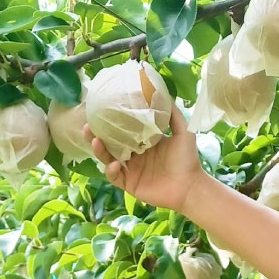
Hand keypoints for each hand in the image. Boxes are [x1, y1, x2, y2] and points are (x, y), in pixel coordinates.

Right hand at [84, 105, 206, 212]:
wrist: (190, 186)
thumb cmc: (187, 159)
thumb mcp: (183, 131)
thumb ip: (173, 114)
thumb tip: (161, 92)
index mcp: (143, 141)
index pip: (122, 130)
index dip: (110, 122)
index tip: (101, 110)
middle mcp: (134, 154)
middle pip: (109, 144)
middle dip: (96, 135)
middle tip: (88, 125)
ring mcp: (130, 170)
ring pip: (108, 159)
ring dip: (99, 151)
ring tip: (95, 140)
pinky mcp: (129, 184)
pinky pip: (114, 177)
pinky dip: (111, 170)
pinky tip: (115, 164)